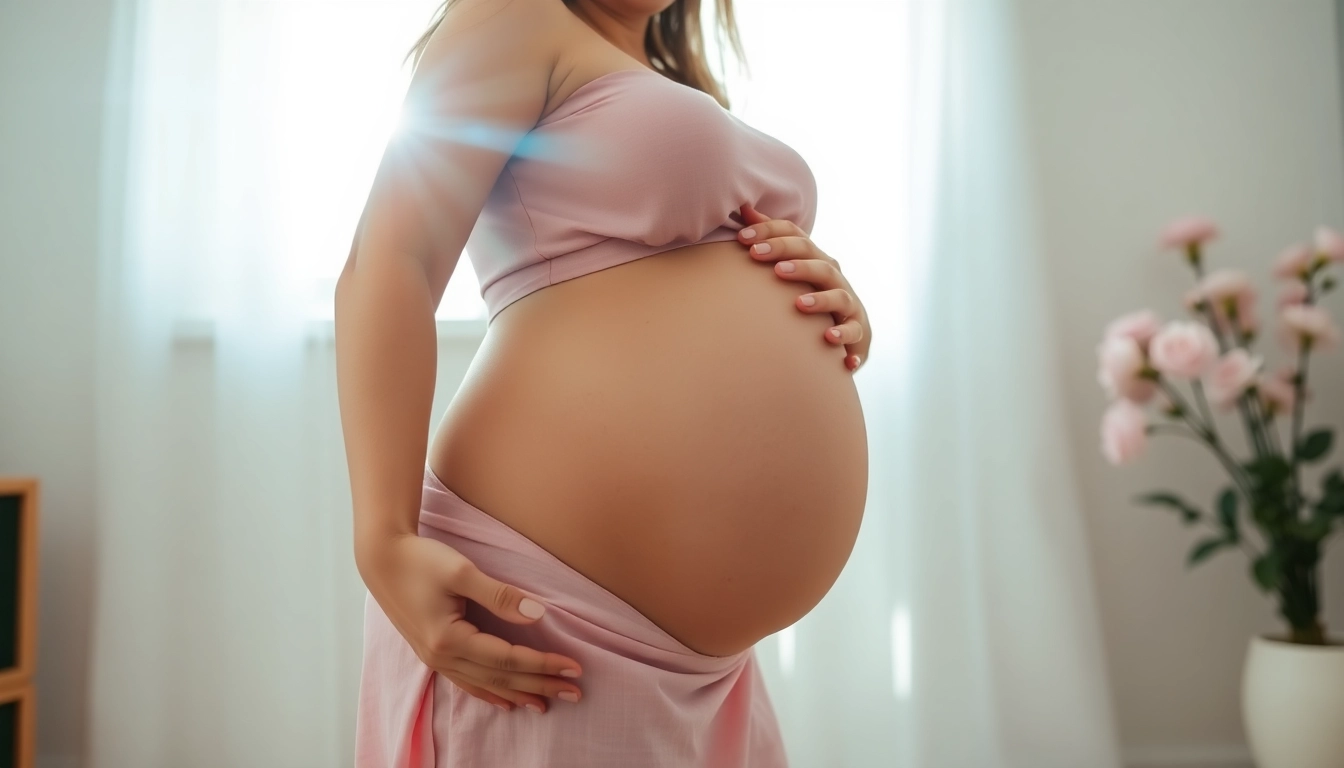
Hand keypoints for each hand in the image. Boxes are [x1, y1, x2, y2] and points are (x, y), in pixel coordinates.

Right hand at [358, 533, 583, 713]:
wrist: (382, 558)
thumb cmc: (420, 560)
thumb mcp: (462, 571)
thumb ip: (500, 595)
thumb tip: (537, 613)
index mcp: (449, 639)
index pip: (508, 658)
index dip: (543, 664)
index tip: (574, 667)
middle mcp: (441, 657)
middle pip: (500, 678)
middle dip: (539, 685)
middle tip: (574, 693)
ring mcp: (434, 659)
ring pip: (485, 685)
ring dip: (517, 694)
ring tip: (546, 705)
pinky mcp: (432, 654)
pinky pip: (467, 683)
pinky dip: (489, 693)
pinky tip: (505, 701)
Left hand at [735, 203, 869, 371]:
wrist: (845, 334)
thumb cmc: (811, 294)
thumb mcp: (793, 266)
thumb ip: (771, 240)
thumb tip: (744, 209)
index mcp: (816, 259)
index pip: (797, 236)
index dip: (771, 232)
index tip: (742, 238)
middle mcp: (834, 277)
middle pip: (816, 259)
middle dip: (788, 255)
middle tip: (758, 255)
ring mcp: (848, 303)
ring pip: (838, 295)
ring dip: (819, 298)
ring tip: (798, 303)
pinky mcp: (857, 330)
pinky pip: (853, 331)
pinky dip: (843, 333)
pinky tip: (828, 338)